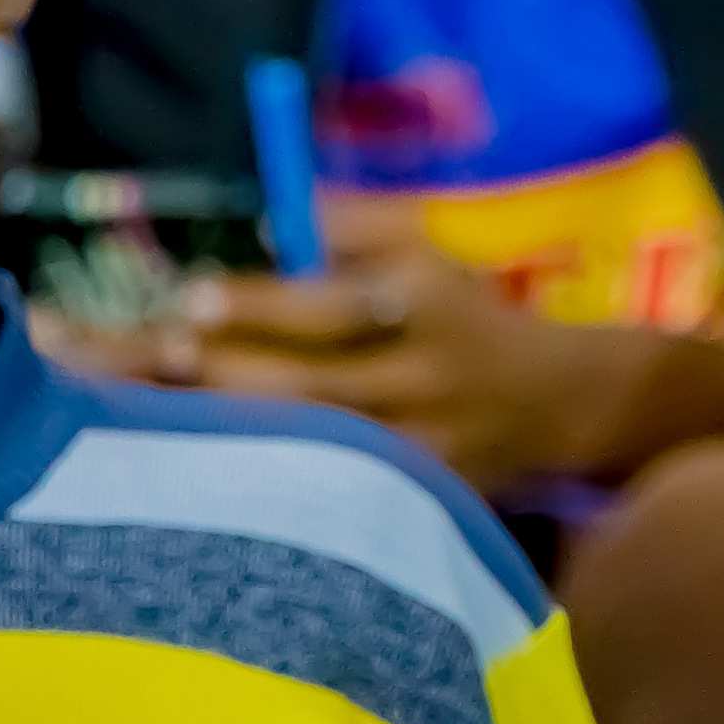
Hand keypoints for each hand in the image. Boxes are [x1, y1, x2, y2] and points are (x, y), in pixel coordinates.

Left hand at [176, 195, 723, 493]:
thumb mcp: (427, 245)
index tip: (192, 297)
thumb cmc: (468, 311)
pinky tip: (213, 477)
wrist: (562, 401)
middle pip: (311, 384)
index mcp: (428, 302)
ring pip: (312, 444)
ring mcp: (423, 447)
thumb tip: (275, 226)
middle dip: (225, 371)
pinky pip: (333, 491)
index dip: (259, 304)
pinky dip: (273, 482)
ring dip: (230, 428)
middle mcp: (426, 377)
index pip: (333, 306)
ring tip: (161, 414)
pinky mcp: (418, 500)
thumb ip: (353, 223)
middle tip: (161, 355)